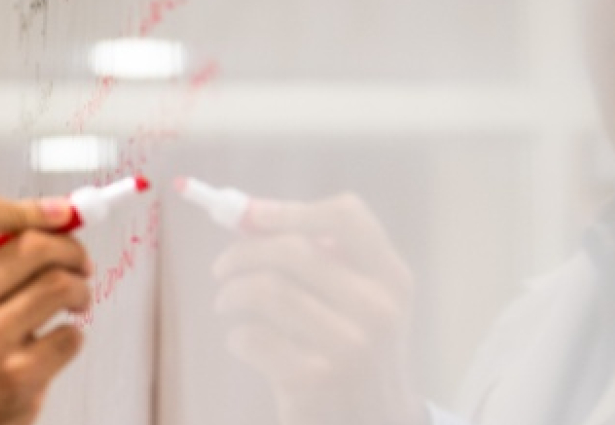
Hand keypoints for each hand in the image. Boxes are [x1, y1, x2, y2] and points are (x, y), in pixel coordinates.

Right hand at [0, 190, 92, 424]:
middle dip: (71, 248)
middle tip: (79, 261)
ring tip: (75, 298)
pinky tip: (57, 340)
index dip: (31, 208)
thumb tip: (50, 218)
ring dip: (79, 289)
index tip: (61, 213)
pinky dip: (73, 333)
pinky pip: (70, 337)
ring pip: (60, 286)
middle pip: (34, 246)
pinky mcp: (16, 380)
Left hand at [212, 194, 425, 424]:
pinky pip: (251, 336)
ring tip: (226, 304)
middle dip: (242, 254)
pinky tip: (244, 343)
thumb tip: (249, 215)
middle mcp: (378, 309)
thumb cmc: (354, 350)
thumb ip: (322, 258)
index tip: (252, 218)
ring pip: (265, 290)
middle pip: (292, 250)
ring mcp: (348, 346)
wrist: (372, 422)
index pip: (347, 218)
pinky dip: (236, 336)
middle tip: (222, 269)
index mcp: (392, 280)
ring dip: (231, 294)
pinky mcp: (313, 380)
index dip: (290, 211)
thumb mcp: (361, 302)